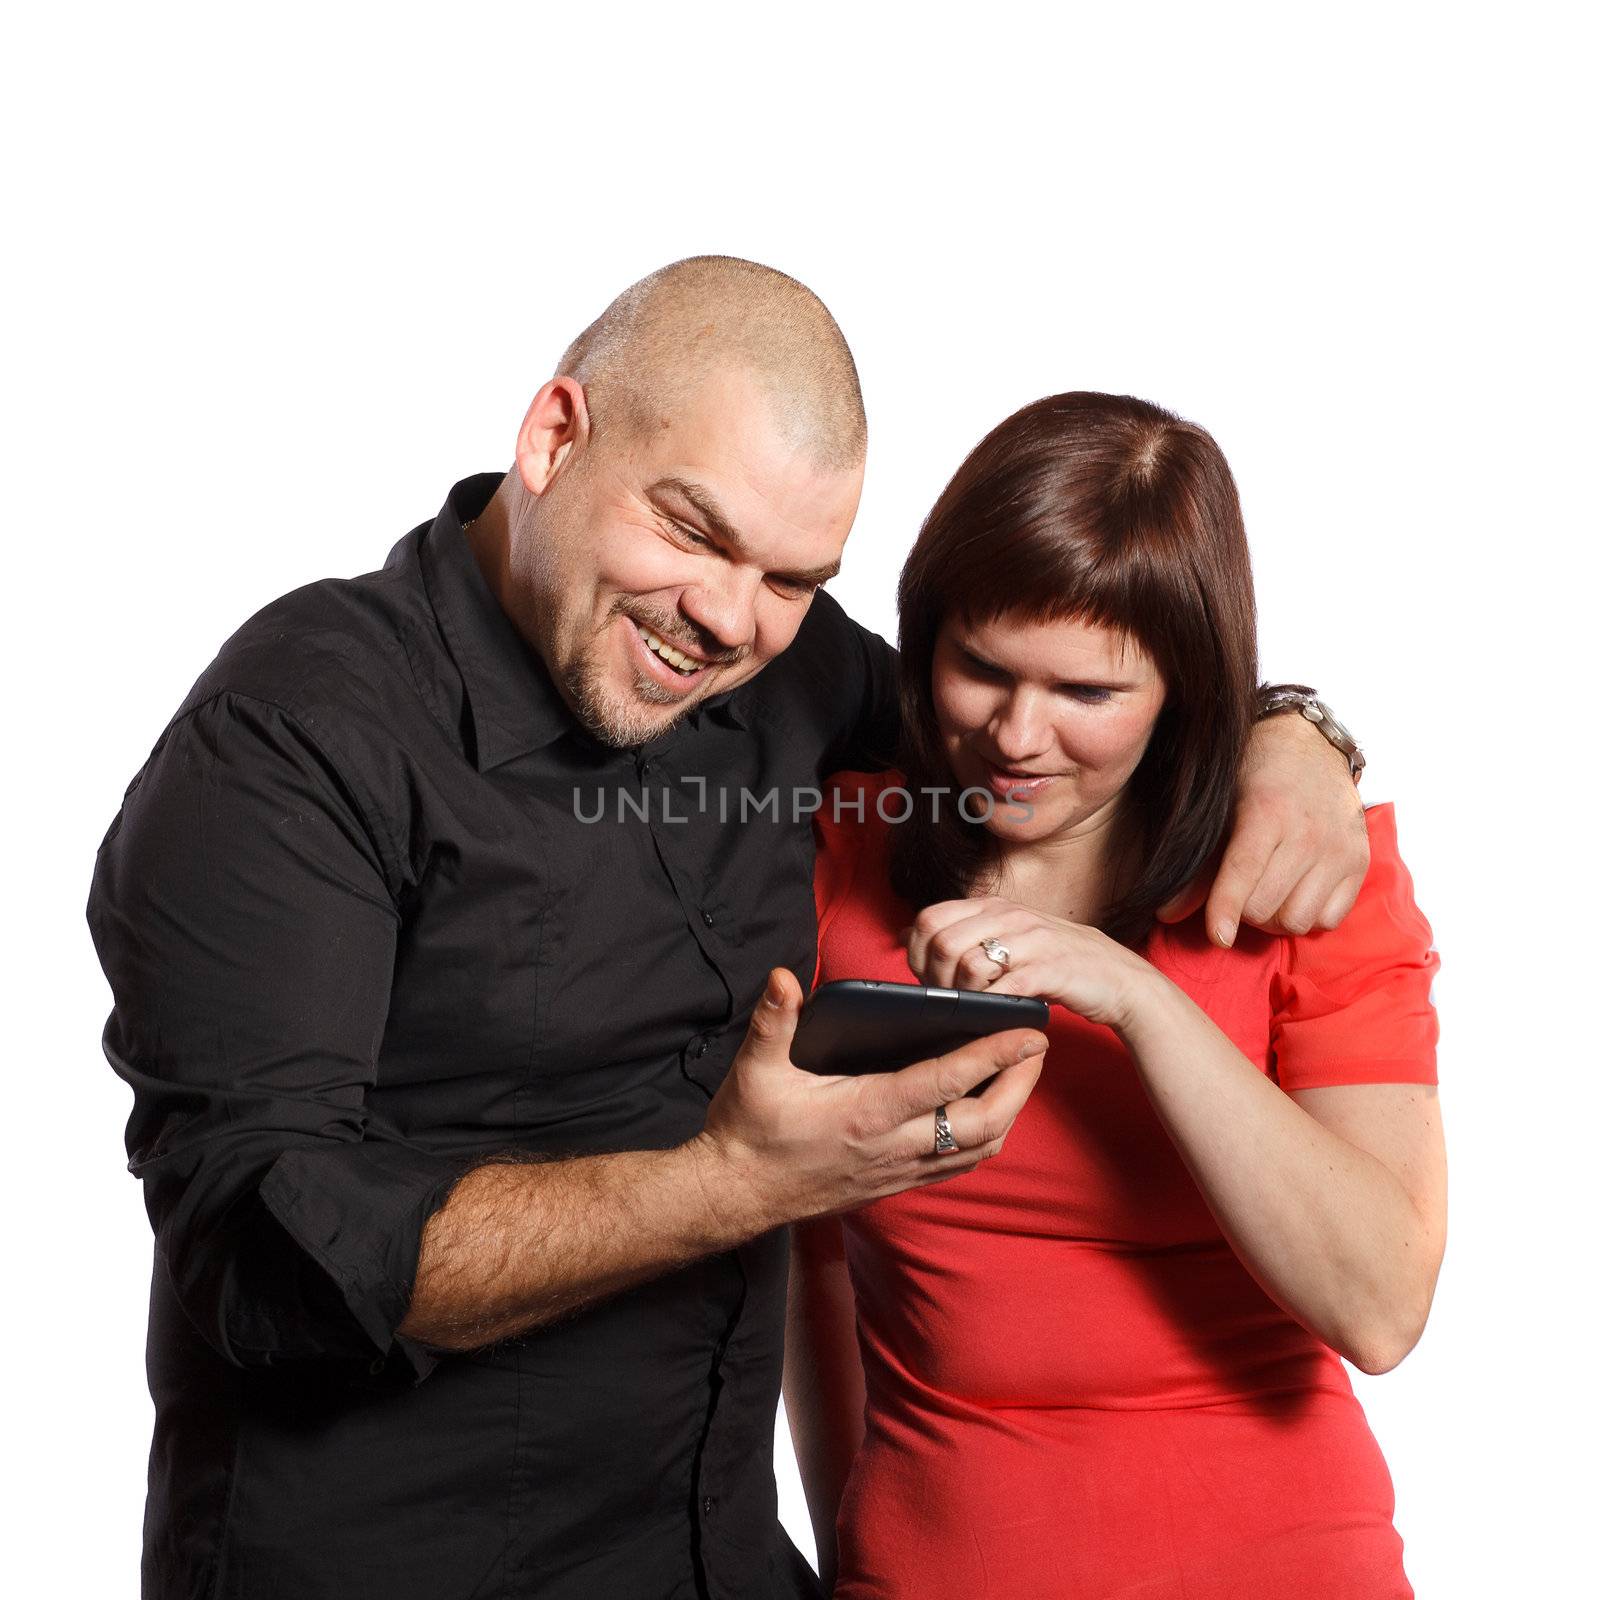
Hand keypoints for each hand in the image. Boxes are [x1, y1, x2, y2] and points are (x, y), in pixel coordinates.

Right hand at [692, 967, 1048, 1230]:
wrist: (735, 1193)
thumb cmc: (748, 1129)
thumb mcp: (755, 1069)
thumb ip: (773, 1020)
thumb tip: (785, 977)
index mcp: (866, 1112)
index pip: (946, 1082)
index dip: (993, 1055)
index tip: (1028, 1033)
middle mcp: (891, 1147)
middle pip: (982, 1125)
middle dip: (1019, 1087)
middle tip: (1037, 1051)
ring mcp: (897, 1171)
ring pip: (977, 1151)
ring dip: (1008, 1114)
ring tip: (1021, 1076)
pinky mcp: (894, 1185)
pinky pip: (956, 1166)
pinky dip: (983, 1139)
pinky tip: (984, 1112)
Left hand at [903, 898, 1154, 1031]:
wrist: (1118, 979)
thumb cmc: (1055, 964)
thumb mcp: (1005, 938)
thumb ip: (960, 935)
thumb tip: (905, 936)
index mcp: (993, 906)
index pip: (929, 918)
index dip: (917, 954)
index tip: (928, 980)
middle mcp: (1009, 915)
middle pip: (942, 942)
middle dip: (935, 979)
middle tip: (948, 1001)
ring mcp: (1030, 939)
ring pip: (967, 964)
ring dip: (962, 995)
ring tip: (974, 1007)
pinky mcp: (1049, 968)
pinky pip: (1002, 988)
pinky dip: (990, 1007)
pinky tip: (995, 1015)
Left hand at [1158, 711, 1368, 946]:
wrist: (1309, 744)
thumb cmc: (1252, 775)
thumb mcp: (1220, 809)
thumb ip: (1197, 865)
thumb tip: (1167, 915)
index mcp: (1267, 812)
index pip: (1242, 874)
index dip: (1224, 910)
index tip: (1218, 937)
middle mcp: (1308, 833)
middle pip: (1264, 908)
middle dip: (1243, 911)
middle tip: (1239, 891)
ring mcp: (1339, 849)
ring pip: (1297, 921)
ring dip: (1274, 917)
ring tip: (1266, 892)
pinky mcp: (1359, 863)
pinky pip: (1328, 920)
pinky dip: (1308, 917)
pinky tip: (1295, 892)